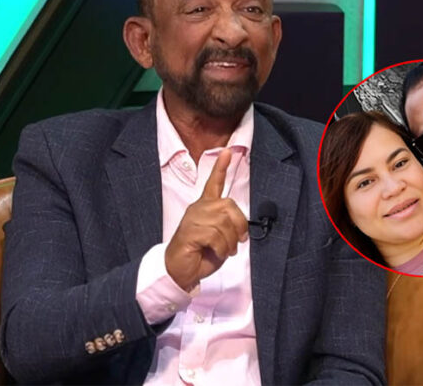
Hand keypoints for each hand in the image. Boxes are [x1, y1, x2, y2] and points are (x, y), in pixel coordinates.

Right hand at [165, 148, 248, 291]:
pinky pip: (216, 235)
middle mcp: (198, 208)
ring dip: (230, 242)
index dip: (220, 167)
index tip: (226, 152)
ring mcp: (193, 219)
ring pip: (223, 223)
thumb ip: (230, 227)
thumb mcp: (221, 239)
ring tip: (224, 250)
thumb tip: (242, 229)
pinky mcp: (190, 231)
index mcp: (205, 207)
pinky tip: (215, 252)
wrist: (180, 271)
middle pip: (228, 206)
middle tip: (237, 242)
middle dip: (239, 226)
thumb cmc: (200, 254)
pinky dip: (222, 248)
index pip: (213, 183)